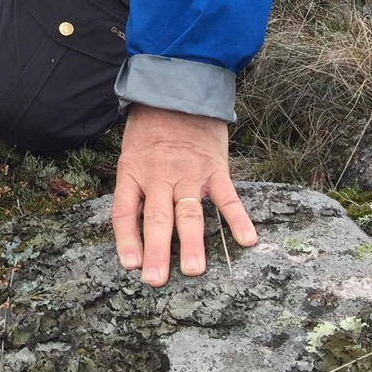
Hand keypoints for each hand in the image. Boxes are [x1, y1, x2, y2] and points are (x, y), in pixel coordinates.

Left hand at [110, 104, 257, 286]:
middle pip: (156, 218)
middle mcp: (158, 175)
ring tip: (193, 270)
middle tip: (156, 280)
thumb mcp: (131, 152)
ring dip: (191, 243)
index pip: (125, 211)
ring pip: (188, 212)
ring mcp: (188, 173)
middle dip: (156, 251)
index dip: (126, 239)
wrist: (177, 91)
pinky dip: (237, 219)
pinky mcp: (215, 169)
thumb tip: (133, 224)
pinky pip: (227, 198)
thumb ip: (135, 185)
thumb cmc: (150, 126)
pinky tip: (247, 240)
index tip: (130, 265)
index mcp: (133, 171)